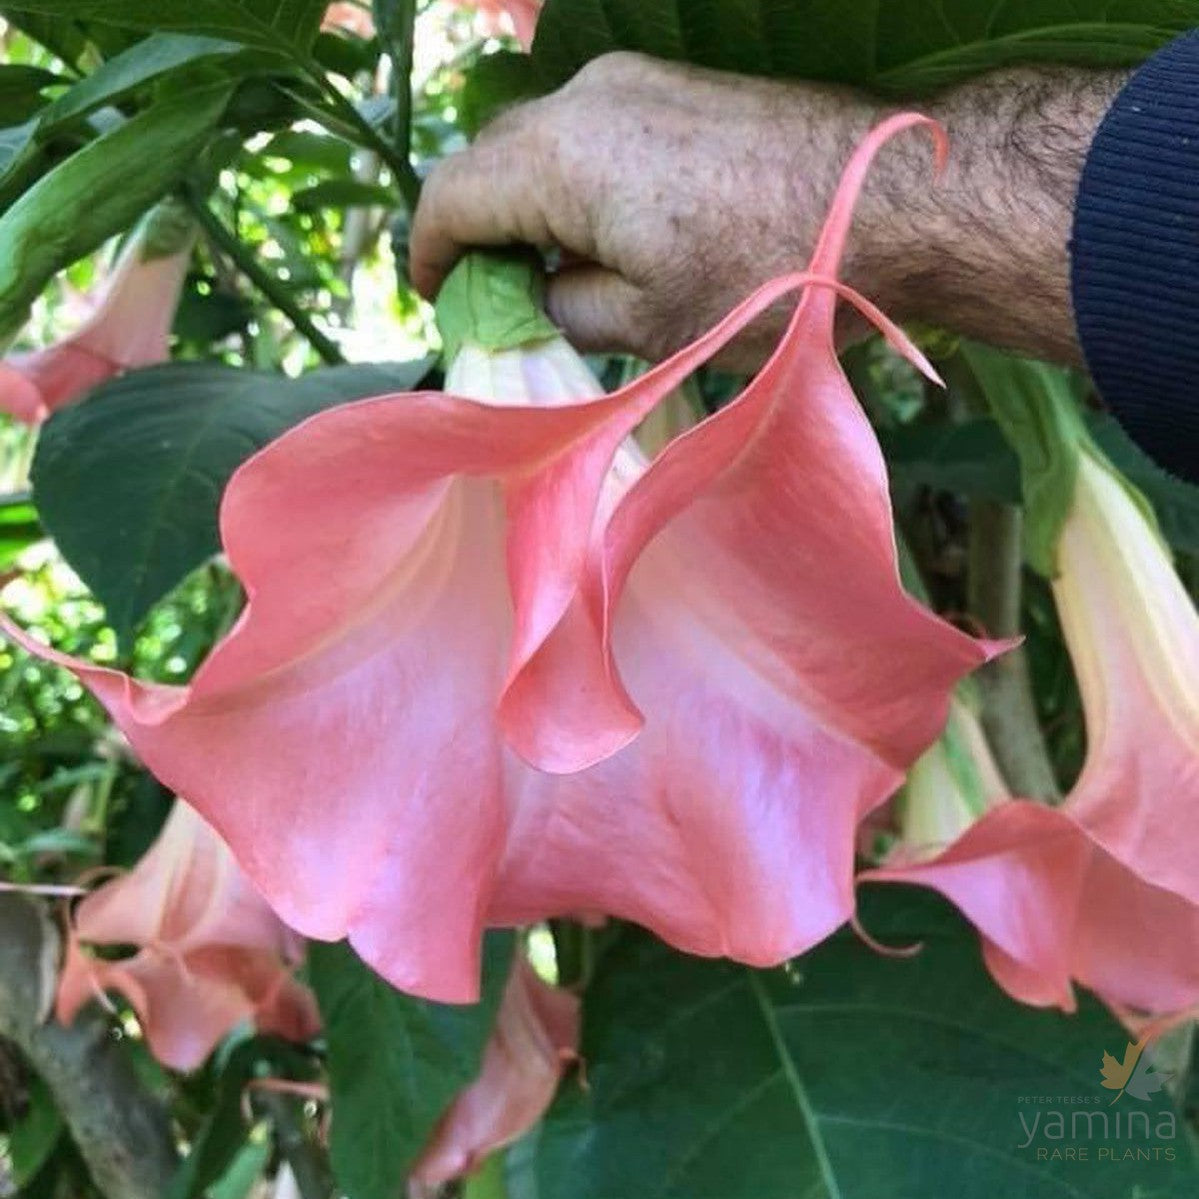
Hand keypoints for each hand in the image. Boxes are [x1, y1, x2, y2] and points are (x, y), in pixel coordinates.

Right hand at [412, 52, 1121, 367]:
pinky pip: (593, 130)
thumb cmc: (763, 274)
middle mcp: (583, 99)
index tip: (435, 298)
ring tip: (555, 271)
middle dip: (478, 229)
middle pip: (490, 160)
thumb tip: (539, 295)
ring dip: (530, 203)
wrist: (890, 200)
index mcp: (558, 158)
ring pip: (542, 142)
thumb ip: (566, 310)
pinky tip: (609, 230)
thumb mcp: (647, 324)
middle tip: (495, 295)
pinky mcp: (677, 86)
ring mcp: (635, 81)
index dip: (428, 253)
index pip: (450, 196)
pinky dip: (576, 180)